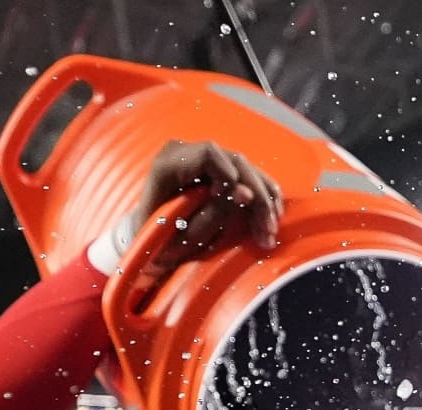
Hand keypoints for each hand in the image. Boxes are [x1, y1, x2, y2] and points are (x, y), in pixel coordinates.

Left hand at [136, 140, 282, 264]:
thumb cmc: (157, 242)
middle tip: (268, 228)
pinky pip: (247, 176)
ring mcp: (204, 161)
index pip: (209, 154)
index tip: (241, 201)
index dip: (229, 175)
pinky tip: (273, 218)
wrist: (148, 243)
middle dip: (256, 195)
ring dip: (264, 199)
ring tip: (271, 230)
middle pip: (234, 160)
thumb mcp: (180, 235)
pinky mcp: (218, 171)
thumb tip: (246, 194)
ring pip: (246, 169)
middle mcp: (187, 154)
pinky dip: (262, 196)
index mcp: (169, 163)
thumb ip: (212, 213)